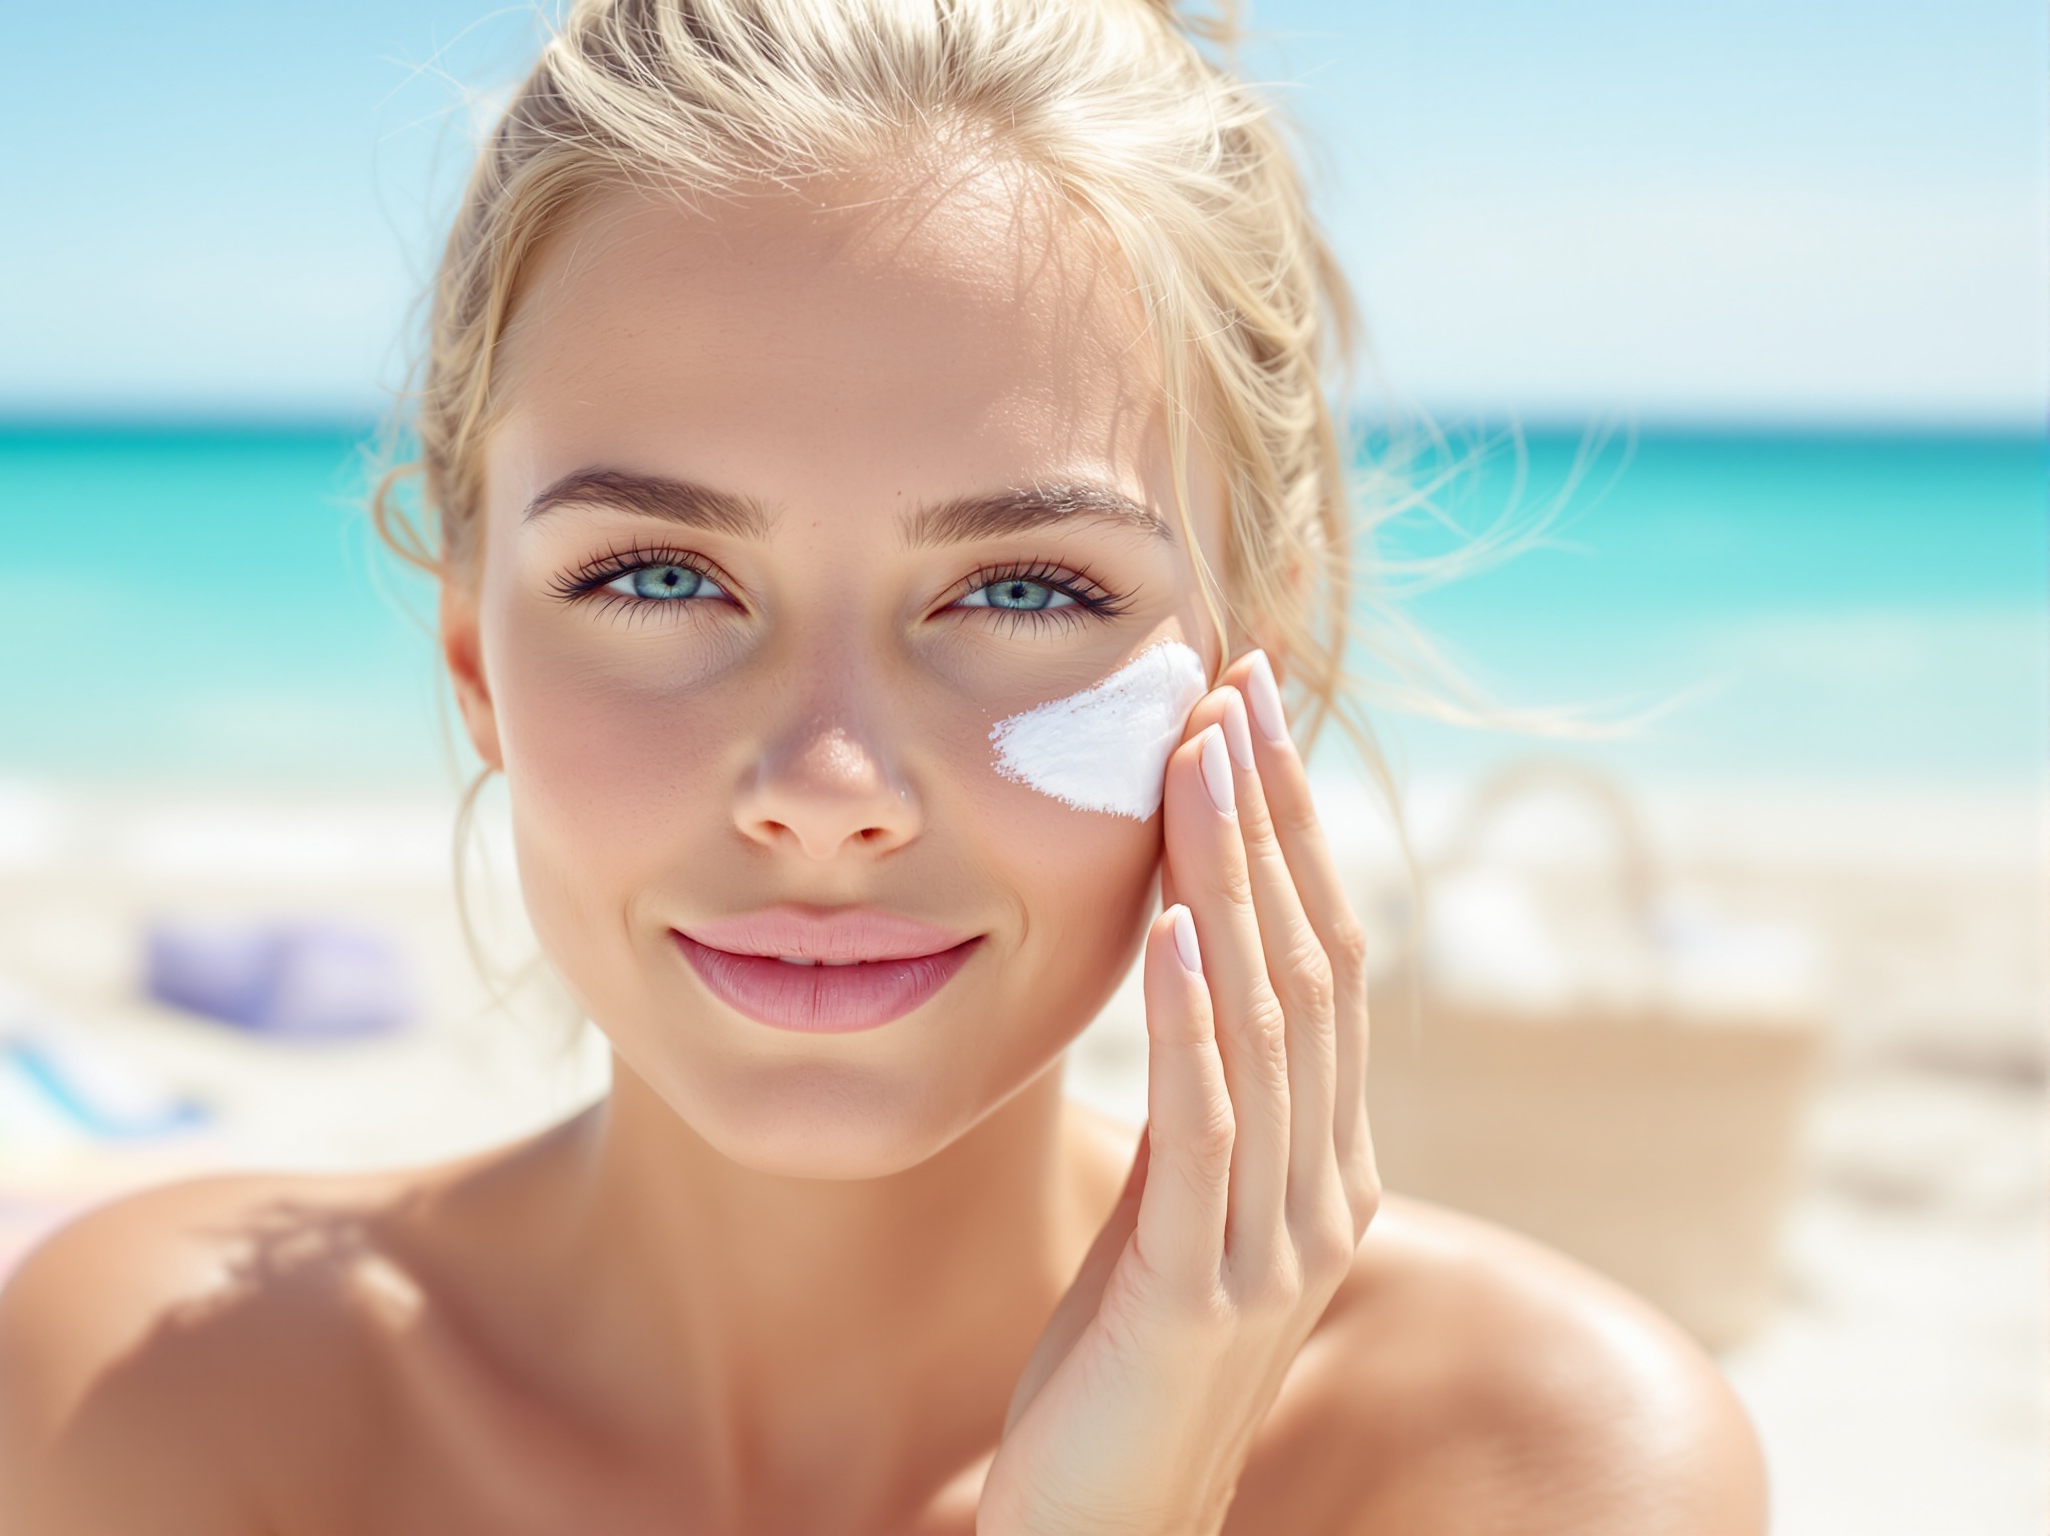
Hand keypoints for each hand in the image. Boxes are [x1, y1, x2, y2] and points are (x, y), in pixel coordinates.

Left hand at [979, 651, 1380, 1535]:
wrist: (1109, 1530)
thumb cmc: (1124, 1370)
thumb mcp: (1171, 1215)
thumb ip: (1202, 1113)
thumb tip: (1189, 982)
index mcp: (1325, 1163)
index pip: (1322, 962)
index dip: (1290, 833)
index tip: (1244, 712)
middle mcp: (1328, 1190)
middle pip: (1314, 965)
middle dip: (1271, 819)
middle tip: (1232, 688)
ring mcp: (1276, 1244)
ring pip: (1268, 1026)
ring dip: (1233, 882)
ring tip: (1199, 763)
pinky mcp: (1199, 1294)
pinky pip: (1208, 1134)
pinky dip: (1195, 1024)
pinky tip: (1175, 930)